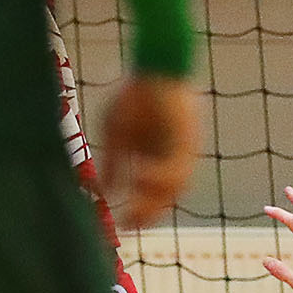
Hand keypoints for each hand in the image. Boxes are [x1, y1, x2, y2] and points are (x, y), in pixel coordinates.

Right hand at [99, 74, 199, 230]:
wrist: (156, 66)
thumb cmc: (134, 95)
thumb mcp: (116, 133)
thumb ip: (113, 162)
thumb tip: (104, 191)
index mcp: (157, 157)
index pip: (151, 192)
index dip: (139, 210)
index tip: (123, 223)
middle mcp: (173, 158)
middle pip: (164, 195)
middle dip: (146, 212)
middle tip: (127, 226)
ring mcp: (182, 151)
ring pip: (173, 187)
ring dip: (153, 201)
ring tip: (133, 212)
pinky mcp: (187, 141)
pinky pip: (176, 167)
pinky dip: (157, 176)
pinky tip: (138, 177)